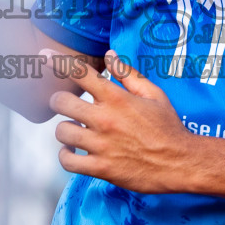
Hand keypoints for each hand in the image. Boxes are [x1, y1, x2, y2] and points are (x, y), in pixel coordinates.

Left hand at [48, 51, 198, 193]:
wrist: (180, 162)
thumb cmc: (168, 126)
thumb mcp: (153, 94)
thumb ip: (128, 74)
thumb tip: (108, 55)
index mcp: (117, 98)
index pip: (80, 73)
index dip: (58, 62)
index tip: (43, 57)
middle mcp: (105, 120)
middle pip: (62, 102)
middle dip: (58, 100)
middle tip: (65, 103)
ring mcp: (101, 145)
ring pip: (62, 131)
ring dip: (65, 128)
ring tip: (74, 129)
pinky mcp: (100, 168)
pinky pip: (67, 161)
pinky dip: (65, 155)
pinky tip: (72, 150)